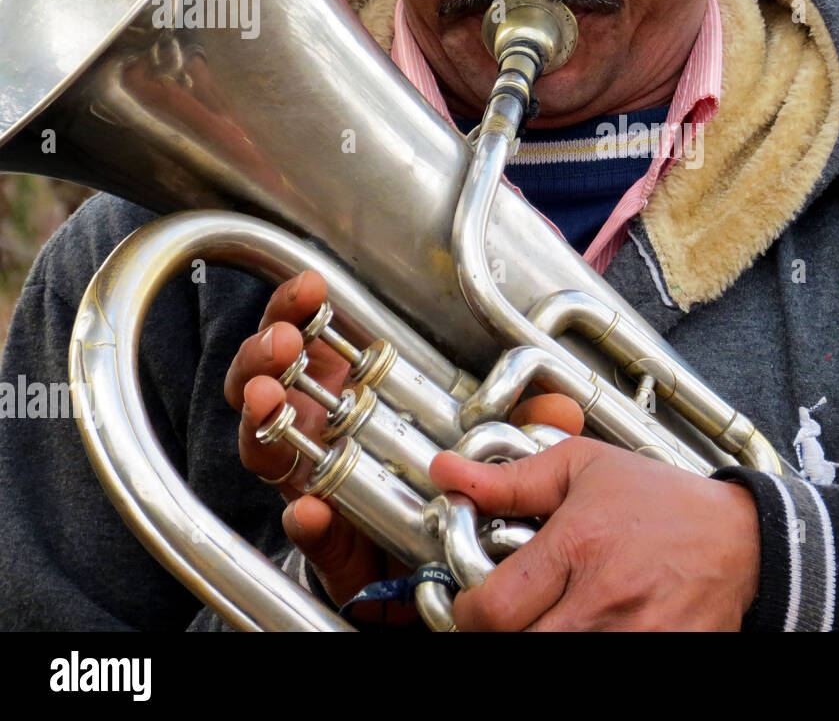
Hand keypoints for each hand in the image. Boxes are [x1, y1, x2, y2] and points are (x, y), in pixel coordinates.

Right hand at [226, 270, 584, 616]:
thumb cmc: (446, 488)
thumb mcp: (489, 443)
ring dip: (260, 417)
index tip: (309, 286)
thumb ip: (523, 424)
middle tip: (282, 341)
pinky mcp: (325, 540)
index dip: (301, 308)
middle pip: (270, 379)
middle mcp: (323, 430)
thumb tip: (559, 409)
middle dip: (266, 352)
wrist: (435, 572)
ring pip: (262, 441)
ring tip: (269, 399)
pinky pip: (305, 527)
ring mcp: (312, 481)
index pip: (316, 338)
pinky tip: (310, 508)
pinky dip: (307, 520)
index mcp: (353, 392)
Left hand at [429, 438, 760, 630]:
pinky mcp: (660, 657)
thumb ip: (511, 478)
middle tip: (512, 614)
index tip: (476, 600)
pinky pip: (600, 669)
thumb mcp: (585, 469)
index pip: (492, 610)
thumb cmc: (662, 501)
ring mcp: (634, 637)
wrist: (743, 539)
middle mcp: (604, 599)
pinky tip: (590, 625)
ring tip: (555, 615)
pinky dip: (585, 649)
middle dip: (503, 632)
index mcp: (580, 545)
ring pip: (553, 659)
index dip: (468, 611)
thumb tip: (447, 473)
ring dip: (543, 639)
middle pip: (516, 647)